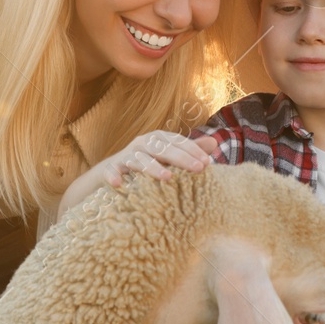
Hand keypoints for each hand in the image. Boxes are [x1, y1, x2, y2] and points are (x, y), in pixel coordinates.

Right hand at [96, 131, 217, 187]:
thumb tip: (214, 143)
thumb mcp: (168, 155)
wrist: (113, 170)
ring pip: (139, 160)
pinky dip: (114, 176)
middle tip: (198, 169)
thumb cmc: (148, 162)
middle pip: (162, 149)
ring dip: (152, 168)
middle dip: (181, 158)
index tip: (207, 163)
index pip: (178, 141)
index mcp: (158, 139)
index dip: (193, 151)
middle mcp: (142, 143)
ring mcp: (125, 155)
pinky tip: (119, 184)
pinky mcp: (110, 168)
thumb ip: (189, 151)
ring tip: (167, 177)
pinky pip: (111, 172)